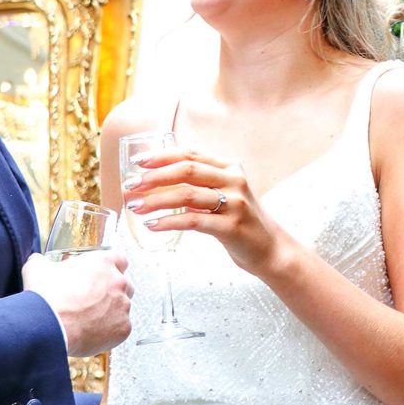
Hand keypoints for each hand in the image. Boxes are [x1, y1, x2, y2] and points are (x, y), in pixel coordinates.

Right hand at [22, 250, 132, 356]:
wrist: (47, 327)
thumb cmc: (46, 298)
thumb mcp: (37, 270)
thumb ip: (41, 262)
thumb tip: (37, 262)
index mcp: (103, 263)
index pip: (119, 259)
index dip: (110, 267)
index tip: (101, 275)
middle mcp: (118, 282)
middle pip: (123, 284)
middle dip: (111, 291)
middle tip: (92, 300)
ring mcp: (123, 306)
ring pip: (122, 307)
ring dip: (110, 312)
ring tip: (88, 319)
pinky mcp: (123, 328)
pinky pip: (121, 329)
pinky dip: (109, 332)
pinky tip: (91, 333)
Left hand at [123, 148, 292, 278]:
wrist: (271, 250)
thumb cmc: (243, 222)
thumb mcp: (227, 194)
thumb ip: (203, 184)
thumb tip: (160, 180)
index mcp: (230, 168)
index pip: (191, 155)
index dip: (162, 156)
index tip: (138, 161)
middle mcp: (235, 181)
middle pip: (187, 170)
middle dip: (154, 177)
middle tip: (131, 185)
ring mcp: (235, 203)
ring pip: (187, 195)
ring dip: (156, 200)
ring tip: (136, 207)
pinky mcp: (231, 226)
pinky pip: (193, 221)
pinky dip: (169, 222)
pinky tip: (153, 226)